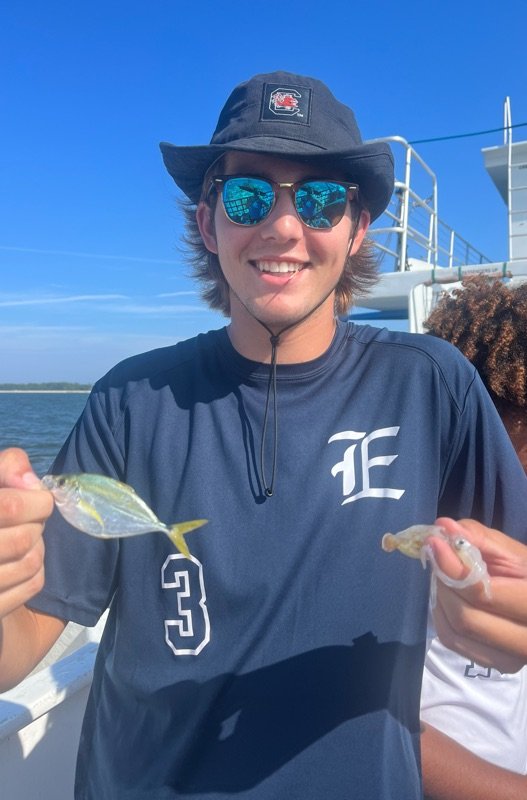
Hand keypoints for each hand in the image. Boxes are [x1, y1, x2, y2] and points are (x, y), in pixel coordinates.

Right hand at [0, 448, 53, 619]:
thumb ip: (5, 466)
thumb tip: (30, 482)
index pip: (9, 507)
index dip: (35, 501)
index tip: (38, 499)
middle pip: (24, 538)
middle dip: (36, 524)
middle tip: (29, 519)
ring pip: (31, 563)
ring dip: (38, 547)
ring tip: (24, 538)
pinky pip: (32, 585)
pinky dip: (37, 570)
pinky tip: (21, 561)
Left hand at [428, 517, 526, 672]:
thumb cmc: (526, 574)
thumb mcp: (512, 552)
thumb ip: (479, 538)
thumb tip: (444, 527)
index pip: (484, 594)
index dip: (453, 568)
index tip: (434, 542)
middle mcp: (525, 640)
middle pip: (466, 618)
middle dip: (445, 584)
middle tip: (440, 558)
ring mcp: (509, 659)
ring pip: (456, 632)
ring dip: (441, 599)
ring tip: (445, 576)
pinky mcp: (493, 663)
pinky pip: (452, 641)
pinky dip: (441, 615)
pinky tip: (448, 596)